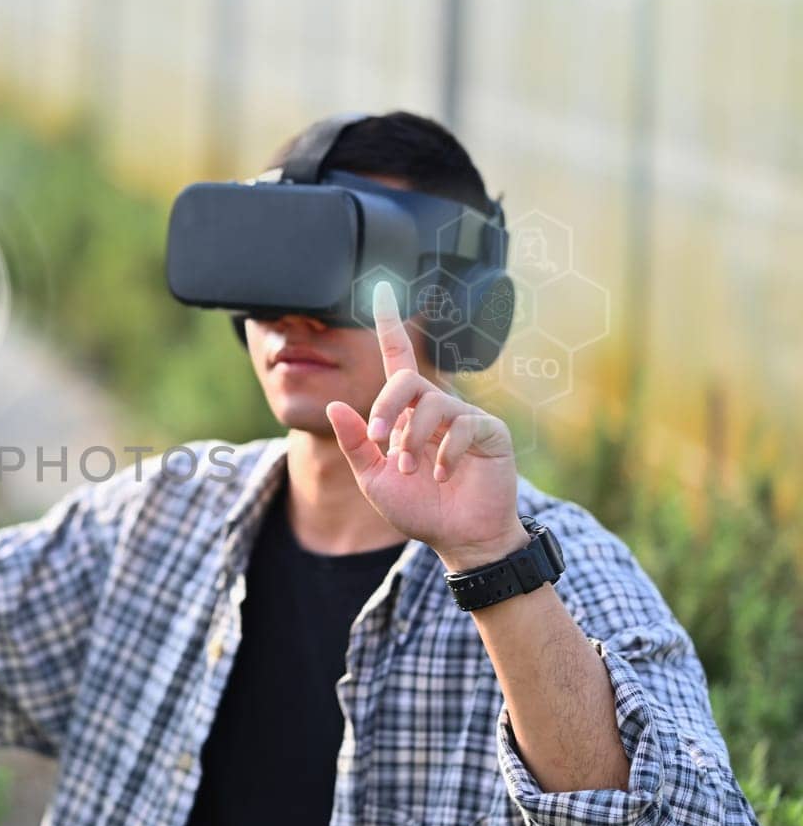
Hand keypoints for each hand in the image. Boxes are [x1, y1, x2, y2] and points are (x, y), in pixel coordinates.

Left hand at [324, 282, 525, 571]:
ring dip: (413, 438)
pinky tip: (444, 475)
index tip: (380, 288)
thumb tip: (335, 406)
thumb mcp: (374, 478)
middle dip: (386, 408)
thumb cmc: (419, 507)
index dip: (389, 324)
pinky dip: (445, 453)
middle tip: (380, 442)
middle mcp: (435, 406)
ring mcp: (464, 416)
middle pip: (405, 379)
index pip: (397, 358)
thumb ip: (356, 443)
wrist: (457, 537)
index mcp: (406, 413)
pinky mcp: (489, 431)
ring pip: (432, 403)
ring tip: (411, 469)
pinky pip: (463, 426)